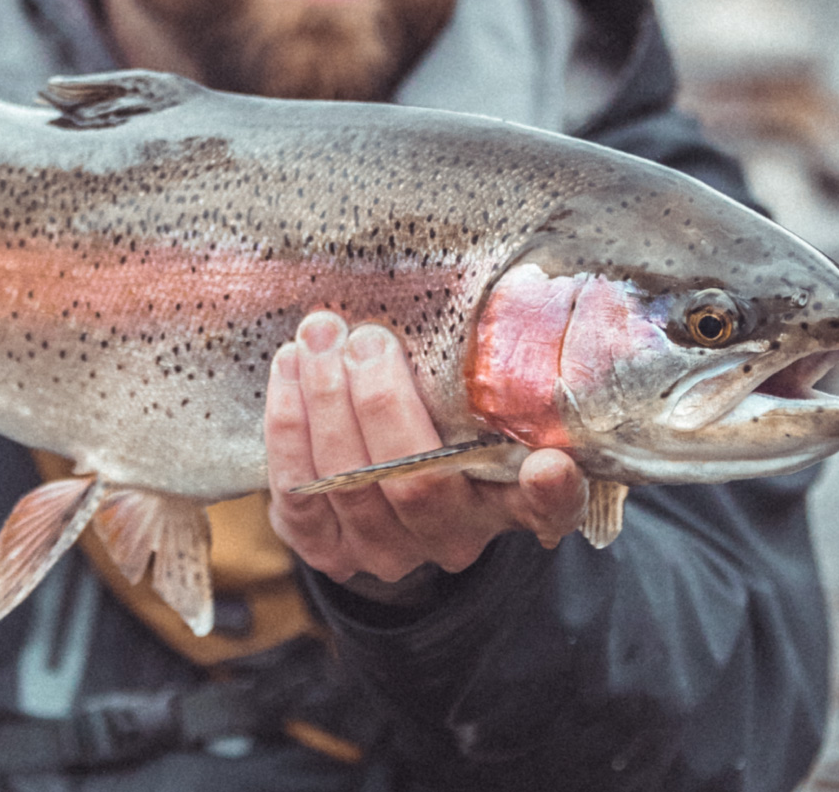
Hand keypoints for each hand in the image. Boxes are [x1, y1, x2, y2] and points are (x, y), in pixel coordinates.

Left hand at [265, 311, 585, 593]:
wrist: (376, 496)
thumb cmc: (437, 424)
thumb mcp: (474, 405)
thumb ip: (489, 369)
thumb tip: (517, 286)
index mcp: (506, 503)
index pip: (544, 508)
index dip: (550, 495)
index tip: (550, 465)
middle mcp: (452, 539)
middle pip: (418, 485)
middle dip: (382, 403)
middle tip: (367, 339)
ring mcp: (386, 552)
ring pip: (350, 483)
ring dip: (325, 400)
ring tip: (319, 335)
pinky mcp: (325, 549)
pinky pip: (299, 489)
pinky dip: (288, 423)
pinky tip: (288, 367)